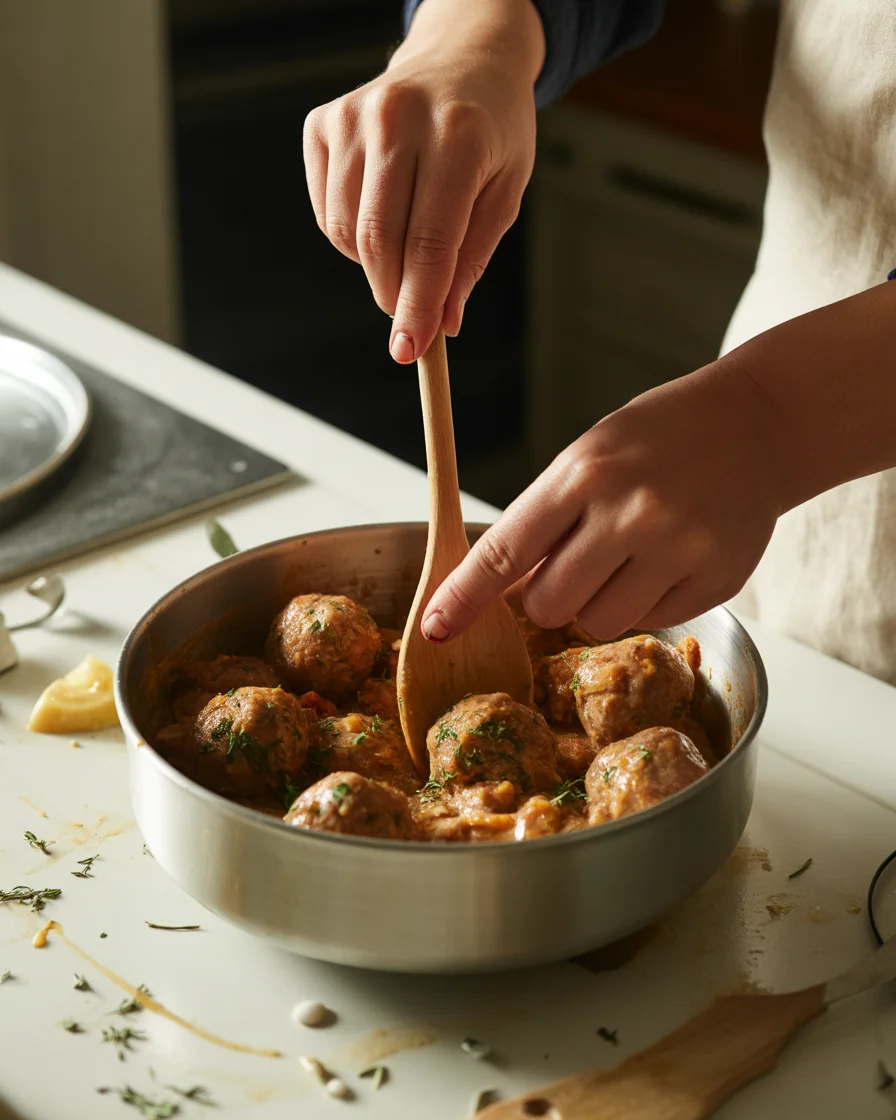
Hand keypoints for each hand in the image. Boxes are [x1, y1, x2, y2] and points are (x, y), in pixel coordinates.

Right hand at [302, 0, 543, 362]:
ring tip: (407, 245)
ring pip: (348, 232)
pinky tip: (383, 215)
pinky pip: (328, 212)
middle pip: (379, 241)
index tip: (409, 350)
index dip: (417, 305)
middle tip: (409, 317)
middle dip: (393, 294)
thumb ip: (470, 261)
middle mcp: (398, 117)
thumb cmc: (491, 131)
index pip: (429, 242)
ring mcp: (352, 117)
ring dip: (375, 265)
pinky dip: (352, 236)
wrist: (461, 59)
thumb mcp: (504, 193)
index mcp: (458, 135)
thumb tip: (440, 324)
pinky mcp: (322, 123)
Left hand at [422, 357, 785, 641]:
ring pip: (598, 623)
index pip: (505, 550)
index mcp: (584, 473)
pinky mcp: (716, 581)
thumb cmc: (658, 437)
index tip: (435, 628)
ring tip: (626, 557)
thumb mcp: (589, 456)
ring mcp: (677, 550)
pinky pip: (650, 624)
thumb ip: (544, 520)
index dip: (464, 597)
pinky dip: (644, 604)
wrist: (758, 424)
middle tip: (575, 563)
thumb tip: (500, 588)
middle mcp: (630, 513)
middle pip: (548, 605)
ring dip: (596, 605)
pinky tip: (665, 560)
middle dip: (547, 597)